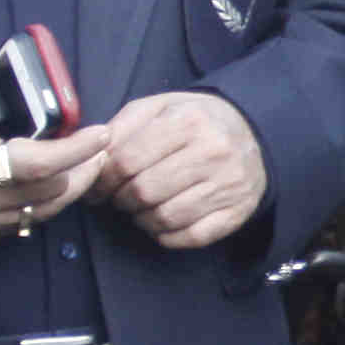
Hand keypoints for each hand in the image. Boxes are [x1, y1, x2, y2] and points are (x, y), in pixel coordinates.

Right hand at [0, 41, 114, 248]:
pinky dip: (36, 207)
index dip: (80, 149)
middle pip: (52, 195)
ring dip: (64, 193)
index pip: (43, 162)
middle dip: (83, 171)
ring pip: (37, 216)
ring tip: (81, 168)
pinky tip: (42, 189)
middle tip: (99, 149)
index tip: (102, 132)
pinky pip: (13, 227)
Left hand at [94, 89, 271, 251]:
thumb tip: (92, 158)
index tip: (98, 186)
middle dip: (121, 199)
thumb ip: (122, 127)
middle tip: (120, 197)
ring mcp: (228, 185)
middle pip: (144, 191)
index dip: (103, 179)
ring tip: (141, 208)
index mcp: (188, 121)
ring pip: (165, 217)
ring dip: (142, 219)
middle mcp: (213, 152)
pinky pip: (190, 237)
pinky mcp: (237, 212)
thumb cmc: (193, 121)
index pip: (127, 161)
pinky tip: (162, 222)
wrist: (252, 132)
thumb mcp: (158, 108)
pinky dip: (167, 236)